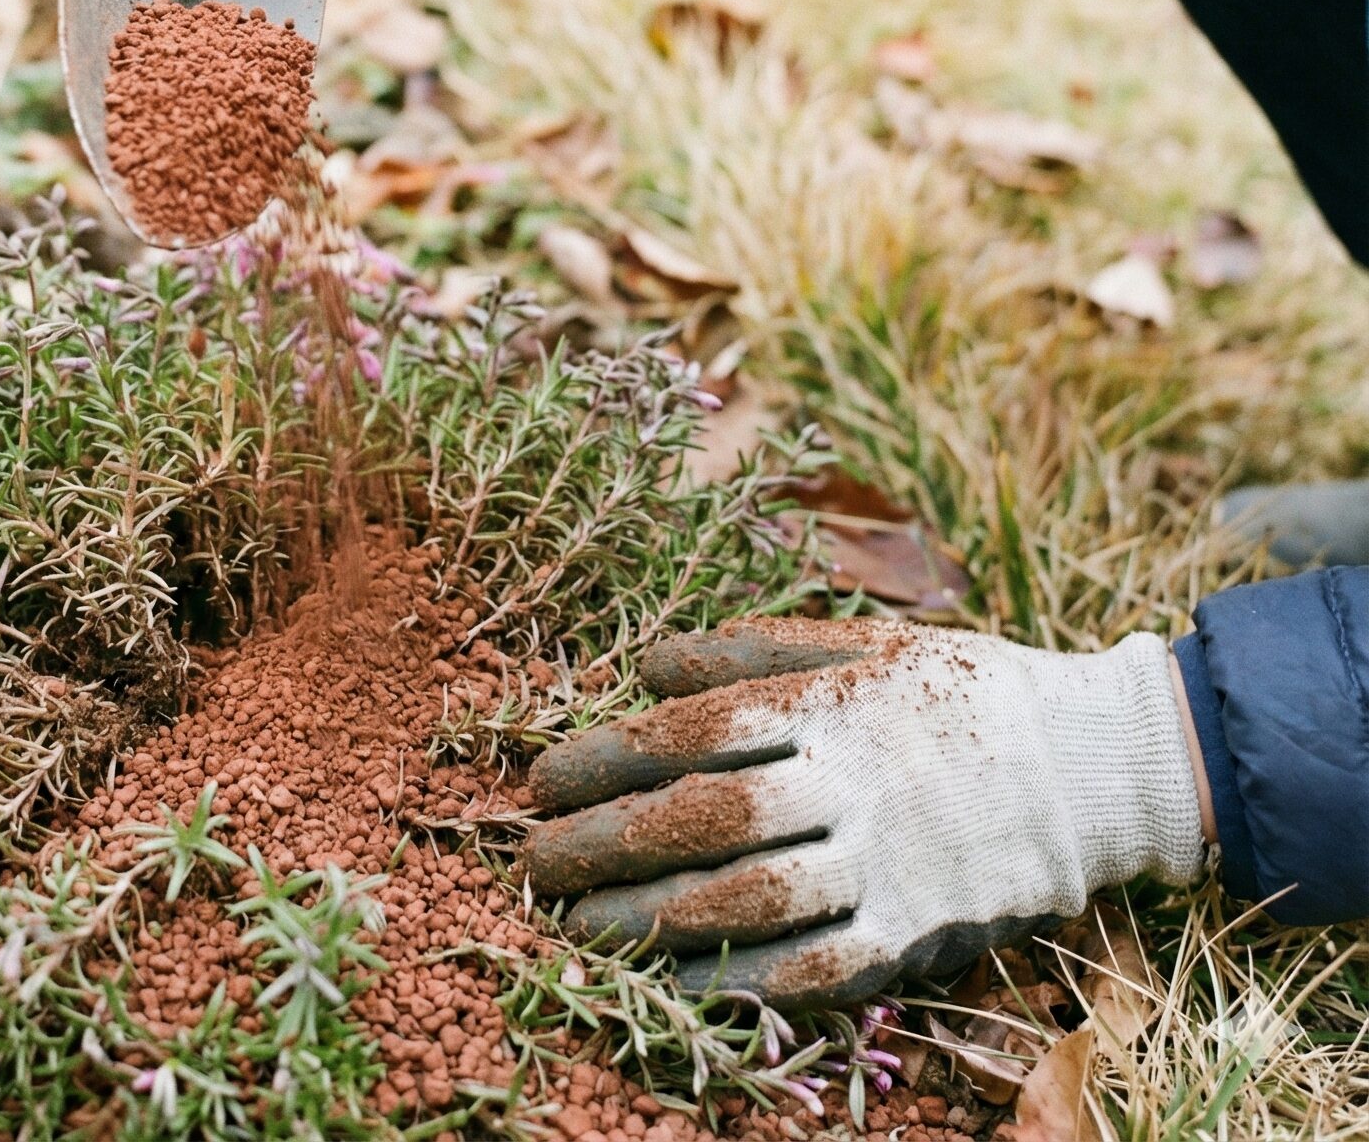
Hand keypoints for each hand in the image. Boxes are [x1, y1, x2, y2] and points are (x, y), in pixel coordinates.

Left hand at [523, 616, 1203, 1008]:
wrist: (1094, 763)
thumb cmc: (956, 690)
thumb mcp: (857, 641)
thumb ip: (747, 650)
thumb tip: (642, 666)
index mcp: (830, 701)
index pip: (693, 730)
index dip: (605, 756)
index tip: (540, 778)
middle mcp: (852, 779)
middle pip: (706, 817)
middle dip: (606, 844)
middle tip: (531, 863)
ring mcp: (889, 860)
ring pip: (752, 898)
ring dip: (650, 920)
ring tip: (576, 929)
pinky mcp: (922, 929)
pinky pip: (819, 965)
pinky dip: (741, 979)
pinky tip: (673, 984)